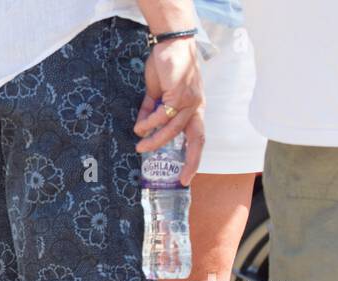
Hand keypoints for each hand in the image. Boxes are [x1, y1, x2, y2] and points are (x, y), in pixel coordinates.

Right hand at [134, 36, 204, 183]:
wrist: (171, 43)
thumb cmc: (166, 67)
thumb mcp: (157, 94)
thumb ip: (151, 110)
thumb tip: (141, 128)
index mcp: (193, 110)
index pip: (197, 138)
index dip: (193, 158)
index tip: (185, 177)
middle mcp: (196, 108)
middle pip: (198, 139)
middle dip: (192, 161)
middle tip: (182, 179)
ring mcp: (190, 101)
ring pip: (172, 129)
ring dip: (154, 140)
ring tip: (140, 146)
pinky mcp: (180, 93)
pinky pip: (162, 115)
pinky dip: (149, 122)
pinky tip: (140, 126)